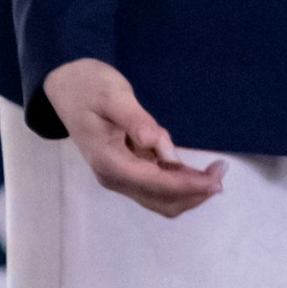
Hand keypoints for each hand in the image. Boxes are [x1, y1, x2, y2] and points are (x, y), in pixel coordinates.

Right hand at [43, 59, 226, 218]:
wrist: (65, 87)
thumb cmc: (88, 86)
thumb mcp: (112, 94)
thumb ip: (135, 120)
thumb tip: (157, 144)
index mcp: (109, 161)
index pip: (155, 182)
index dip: (187, 184)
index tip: (215, 178)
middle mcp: (114, 177)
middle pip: (161, 201)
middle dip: (194, 192)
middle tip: (221, 171)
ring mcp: (120, 178)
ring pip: (161, 200)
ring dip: (190, 192)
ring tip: (215, 171)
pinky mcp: (126, 172)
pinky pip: (158, 189)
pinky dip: (180, 185)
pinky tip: (197, 170)